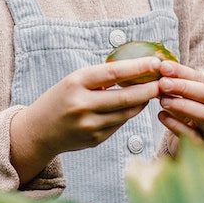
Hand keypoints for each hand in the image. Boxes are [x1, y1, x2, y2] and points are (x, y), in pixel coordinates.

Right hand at [10, 57, 162, 181]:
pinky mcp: (95, 140)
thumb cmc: (59, 99)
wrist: (38, 131)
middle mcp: (82, 105)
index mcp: (75, 83)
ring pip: (127, 113)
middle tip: (165, 82)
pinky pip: (119, 125)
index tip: (156, 62)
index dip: (138, 67)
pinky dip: (128, 114)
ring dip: (142, 102)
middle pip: (126, 97)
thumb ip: (100, 78)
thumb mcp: (73, 81)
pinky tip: (133, 106)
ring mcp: (89, 125)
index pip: (113, 73)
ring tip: (152, 92)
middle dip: (150, 89)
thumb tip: (137, 72)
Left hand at [155, 59, 203, 145]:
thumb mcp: (180, 95)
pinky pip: (192, 134)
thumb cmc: (183, 113)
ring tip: (162, 101)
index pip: (200, 78)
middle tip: (162, 84)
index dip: (182, 72)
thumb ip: (172, 82)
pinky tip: (161, 116)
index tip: (163, 67)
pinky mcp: (202, 144)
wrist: (186, 142)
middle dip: (184, 87)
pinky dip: (175, 124)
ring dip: (182, 105)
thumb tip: (158, 65)